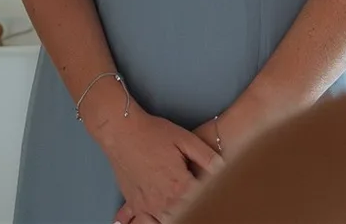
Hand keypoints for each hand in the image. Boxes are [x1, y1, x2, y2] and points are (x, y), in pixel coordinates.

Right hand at [91, 108, 220, 219]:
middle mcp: (163, 199)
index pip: (202, 200)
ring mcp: (147, 204)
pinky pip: (144, 222)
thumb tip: (224, 169)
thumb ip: (206, 157)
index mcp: (179, 185)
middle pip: (185, 214)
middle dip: (195, 210)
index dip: (212, 197)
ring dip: (176, 216)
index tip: (219, 198)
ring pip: (166, 221)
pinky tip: (157, 219)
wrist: (122, 131)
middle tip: (206, 207)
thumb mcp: (185, 139)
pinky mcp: (135, 202)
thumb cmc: (153, 133)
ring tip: (184, 212)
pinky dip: (151, 223)